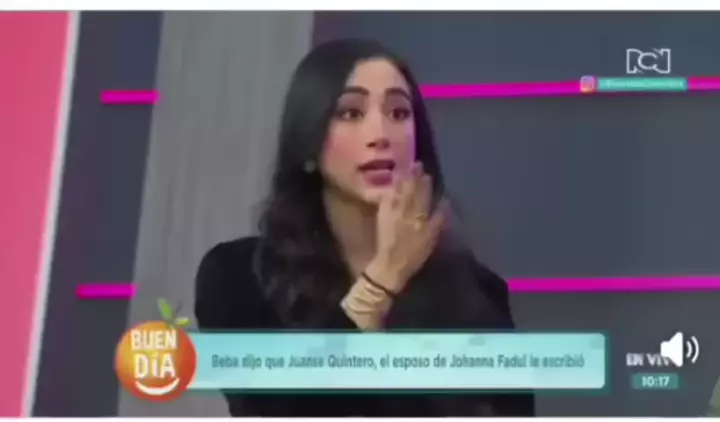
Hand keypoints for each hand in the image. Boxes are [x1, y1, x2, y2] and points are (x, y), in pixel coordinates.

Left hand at [365, 162, 446, 292]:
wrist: (391, 264)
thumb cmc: (414, 254)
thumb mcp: (431, 238)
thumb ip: (438, 220)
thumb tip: (446, 202)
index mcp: (419, 216)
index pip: (423, 196)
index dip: (425, 184)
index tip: (427, 172)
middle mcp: (406, 211)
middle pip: (410, 190)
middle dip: (413, 176)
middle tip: (415, 163)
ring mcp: (392, 212)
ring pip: (398, 192)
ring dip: (401, 180)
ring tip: (403, 168)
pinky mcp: (382, 216)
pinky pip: (386, 199)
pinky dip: (390, 190)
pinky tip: (391, 184)